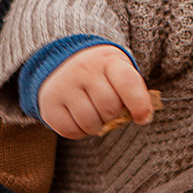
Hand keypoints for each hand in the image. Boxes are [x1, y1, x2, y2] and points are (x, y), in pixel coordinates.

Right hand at [36, 46, 154, 139]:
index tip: (142, 118)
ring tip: (94, 113)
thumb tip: (143, 117)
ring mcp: (64, 86)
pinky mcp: (50, 104)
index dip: (139, 105)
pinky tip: (79, 118)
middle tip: (109, 109)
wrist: (62, 62)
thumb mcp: (119, 71)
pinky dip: (80, 132)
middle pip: (109, 108)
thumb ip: (134, 92)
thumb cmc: (101, 74)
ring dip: (97, 126)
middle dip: (114, 116)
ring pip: (90, 123)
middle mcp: (84, 70)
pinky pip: (71, 131)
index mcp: (108, 60)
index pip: (127, 83)